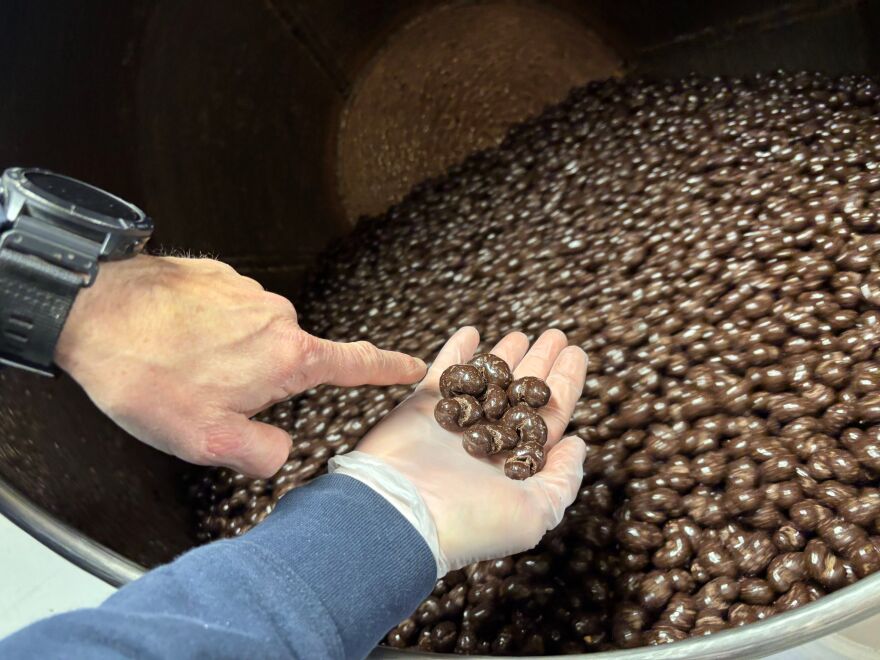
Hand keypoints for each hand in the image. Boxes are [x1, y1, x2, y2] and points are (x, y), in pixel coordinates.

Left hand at [55, 255, 425, 476]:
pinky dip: (209, 330)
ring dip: (229, 356)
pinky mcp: (217, 275)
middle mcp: (276, 317)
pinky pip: (226, 311)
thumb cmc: (147, 374)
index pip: (355, 363)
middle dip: (260, 383)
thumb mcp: (207, 439)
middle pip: (289, 359)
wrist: (91, 310)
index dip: (390, 368)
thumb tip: (283, 452)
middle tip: (208, 397)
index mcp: (287, 357)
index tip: (415, 365)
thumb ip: (260, 453)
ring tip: (181, 367)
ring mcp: (246, 290)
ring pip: (253, 337)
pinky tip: (173, 341)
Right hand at [331, 327, 587, 573]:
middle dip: (538, 362)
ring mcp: (454, 424)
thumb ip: (564, 478)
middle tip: (554, 334)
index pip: (548, 415)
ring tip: (520, 333)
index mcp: (515, 464)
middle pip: (520, 393)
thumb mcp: (536, 512)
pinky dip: (457, 351)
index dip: (565, 382)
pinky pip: (443, 373)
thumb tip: (577, 442)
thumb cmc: (470, 521)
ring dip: (503, 356)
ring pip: (486, 381)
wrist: (402, 515)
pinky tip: (471, 332)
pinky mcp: (423, 408)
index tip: (576, 352)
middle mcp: (487, 443)